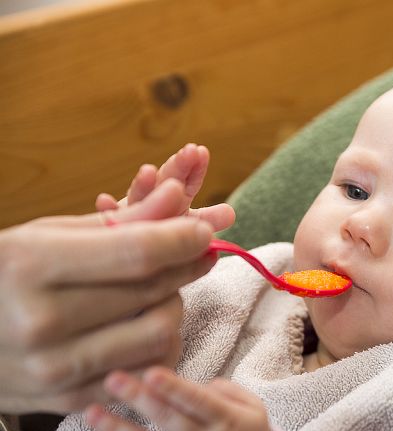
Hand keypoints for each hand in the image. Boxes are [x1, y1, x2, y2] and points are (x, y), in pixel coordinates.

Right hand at [0, 181, 216, 413]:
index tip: (203, 231)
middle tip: (191, 253)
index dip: (183, 238)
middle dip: (184, 267)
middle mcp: (40, 322)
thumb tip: (178, 195)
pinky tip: (143, 325)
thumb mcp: (48, 234)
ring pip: (160, 335)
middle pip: (153, 292)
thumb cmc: (3, 275)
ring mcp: (54, 369)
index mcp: (28, 266)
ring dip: (174, 307)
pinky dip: (159, 345)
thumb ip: (119, 221)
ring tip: (160, 291)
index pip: (136, 253)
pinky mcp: (69, 400)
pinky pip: (146, 371)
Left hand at [80, 367, 270, 430]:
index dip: (174, 388)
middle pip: (168, 420)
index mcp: (225, 421)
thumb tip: (194, 384)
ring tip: (92, 414)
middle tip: (113, 379)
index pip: (198, 402)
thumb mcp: (253, 407)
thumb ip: (227, 390)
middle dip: (140, 399)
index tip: (151, 372)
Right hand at [96, 143, 234, 231]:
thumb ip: (206, 219)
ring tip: (149, 172)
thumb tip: (231, 213)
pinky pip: (109, 220)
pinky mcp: (109, 226)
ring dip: (144, 184)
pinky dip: (107, 210)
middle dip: (177, 167)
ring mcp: (130, 212)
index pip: (186, 181)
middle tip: (190, 152)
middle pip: (165, 182)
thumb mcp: (188, 229)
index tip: (201, 151)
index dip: (194, 168)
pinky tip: (103, 200)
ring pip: (139, 198)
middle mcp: (152, 202)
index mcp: (174, 201)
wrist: (125, 258)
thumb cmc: (162, 239)